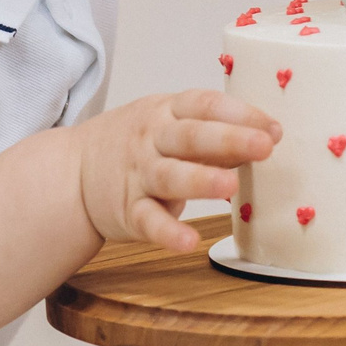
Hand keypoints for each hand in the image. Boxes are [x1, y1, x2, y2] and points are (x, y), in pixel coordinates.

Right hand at [77, 89, 279, 252]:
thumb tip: (267, 136)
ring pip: (170, 176)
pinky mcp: (128, 211)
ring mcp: (138, 175)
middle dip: (229, 139)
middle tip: (263, 146)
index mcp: (166, 111)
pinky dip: (168, 232)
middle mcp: (152, 139)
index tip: (273, 128)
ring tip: (231, 185)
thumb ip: (212, 131)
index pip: (205, 105)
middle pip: (190, 136)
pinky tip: (189, 241)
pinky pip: (148, 220)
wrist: (71, 172)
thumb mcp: (167, 123)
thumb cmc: (136, 145)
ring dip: (201, 180)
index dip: (241, 114)